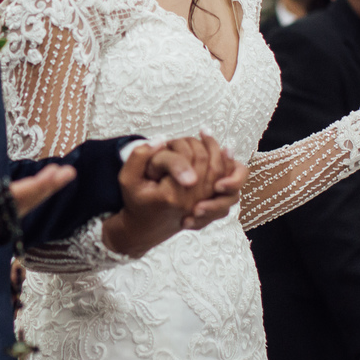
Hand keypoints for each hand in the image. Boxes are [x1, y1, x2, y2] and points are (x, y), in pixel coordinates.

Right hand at [0, 144, 74, 258]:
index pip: (18, 195)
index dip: (41, 184)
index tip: (59, 173)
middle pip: (25, 205)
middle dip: (47, 188)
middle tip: (68, 174)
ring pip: (18, 213)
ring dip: (36, 197)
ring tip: (51, 181)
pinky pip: (9, 220)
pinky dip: (22, 207)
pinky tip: (26, 199)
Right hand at [104, 133, 237, 255]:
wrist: (144, 227)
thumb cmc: (137, 200)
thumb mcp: (128, 179)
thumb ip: (140, 156)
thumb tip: (161, 140)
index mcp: (172, 195)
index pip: (189, 161)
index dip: (186, 144)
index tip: (175, 138)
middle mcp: (192, 203)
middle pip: (211, 165)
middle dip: (208, 144)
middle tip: (202, 131)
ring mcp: (204, 208)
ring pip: (223, 175)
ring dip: (220, 152)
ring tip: (211, 137)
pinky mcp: (210, 209)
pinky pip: (230, 190)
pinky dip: (231, 170)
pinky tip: (224, 153)